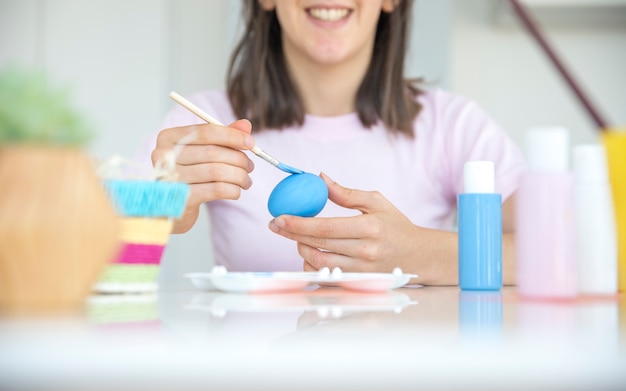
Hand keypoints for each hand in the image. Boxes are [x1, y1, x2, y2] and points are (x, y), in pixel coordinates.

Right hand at [152, 119, 254, 232]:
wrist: (169, 208)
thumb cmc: (187, 175)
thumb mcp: (201, 151)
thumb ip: (222, 136)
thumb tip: (246, 125)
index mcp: (168, 138)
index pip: (204, 131)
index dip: (231, 135)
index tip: (251, 143)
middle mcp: (164, 156)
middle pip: (212, 152)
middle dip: (239, 159)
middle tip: (250, 166)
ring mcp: (171, 178)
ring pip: (217, 172)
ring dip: (239, 176)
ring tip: (246, 180)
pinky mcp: (181, 199)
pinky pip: (216, 190)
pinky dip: (233, 190)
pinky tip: (236, 191)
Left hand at [268, 173, 426, 274]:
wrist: (418, 255)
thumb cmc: (395, 225)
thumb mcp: (376, 202)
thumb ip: (347, 193)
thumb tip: (320, 178)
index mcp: (369, 227)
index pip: (326, 227)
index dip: (299, 223)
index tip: (280, 217)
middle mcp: (365, 251)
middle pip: (318, 244)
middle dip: (292, 234)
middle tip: (276, 225)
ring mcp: (362, 269)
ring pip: (319, 262)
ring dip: (301, 249)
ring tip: (296, 237)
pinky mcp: (358, 281)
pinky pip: (327, 276)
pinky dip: (313, 265)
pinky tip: (309, 253)